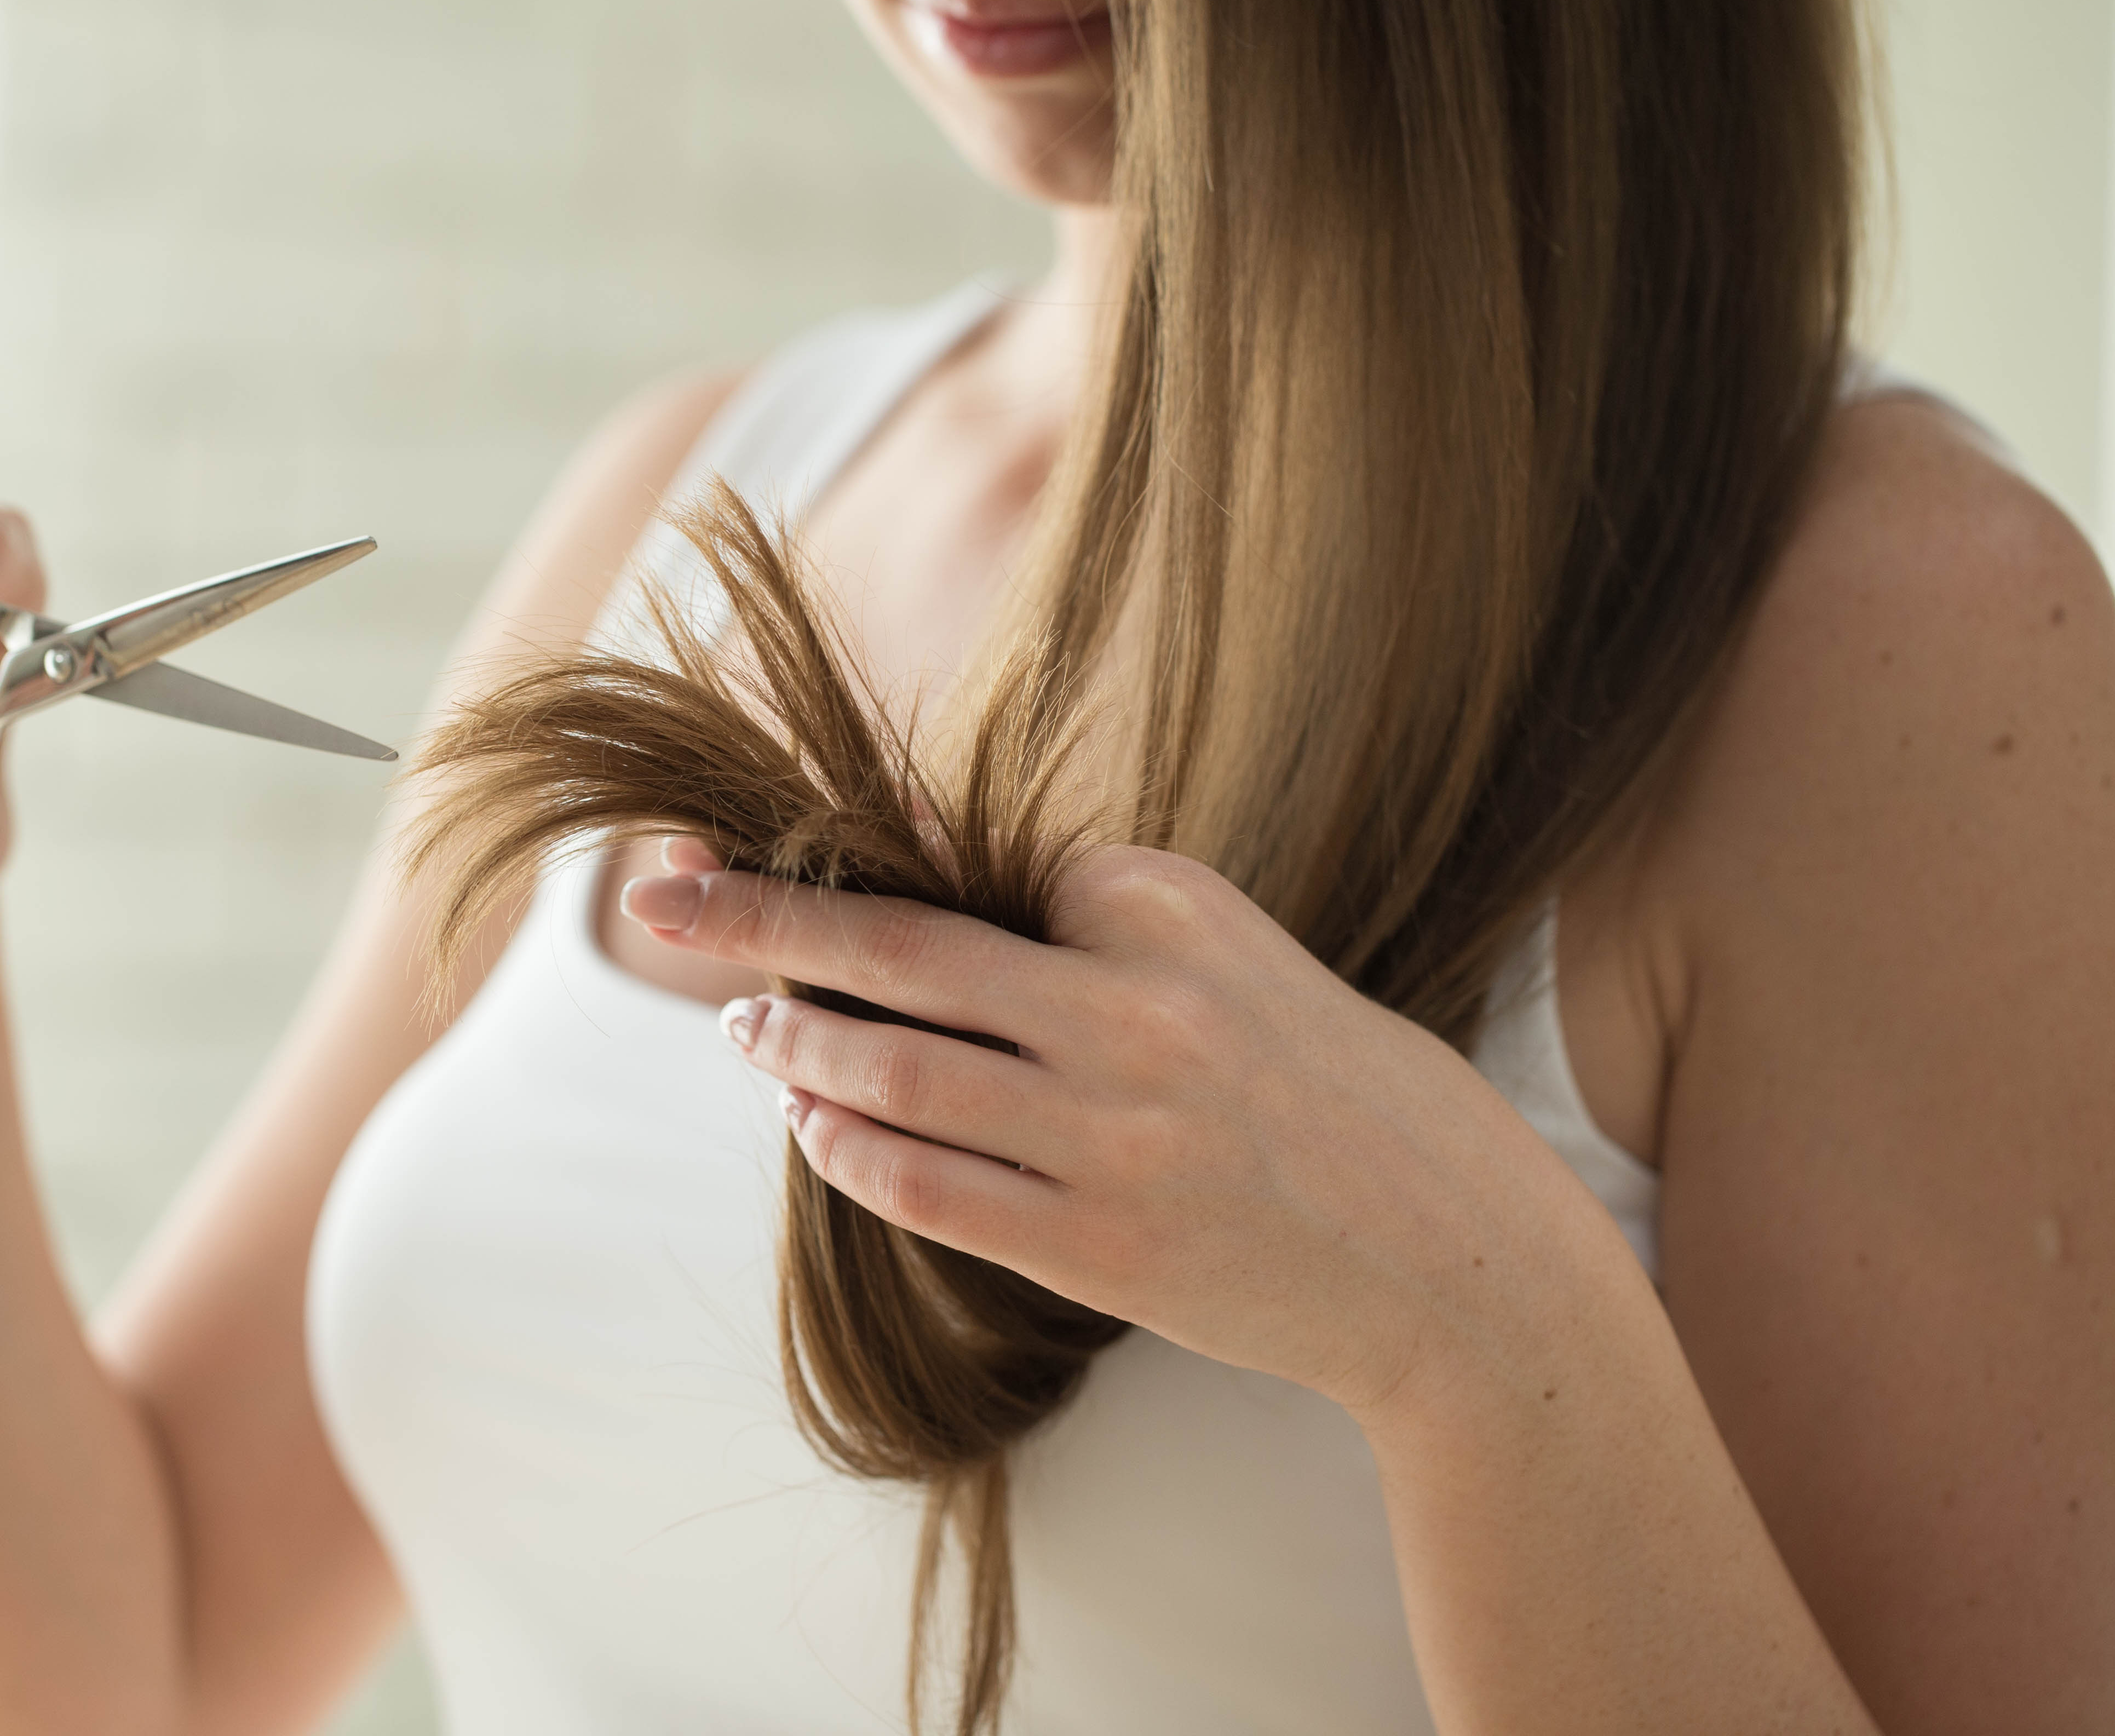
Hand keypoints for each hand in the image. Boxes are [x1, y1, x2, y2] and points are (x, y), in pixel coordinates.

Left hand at [620, 838, 1632, 1419]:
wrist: (1455, 1261)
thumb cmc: (1330, 1093)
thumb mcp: (1233, 958)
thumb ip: (1102, 918)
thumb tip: (934, 878)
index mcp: (1172, 911)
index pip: (981, 874)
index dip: (868, 871)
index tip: (776, 852)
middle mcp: (1136, 1010)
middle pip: (900, 947)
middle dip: (760, 915)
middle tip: (660, 893)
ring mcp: (1116, 1135)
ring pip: (896, 1072)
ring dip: (794, 1042)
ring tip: (738, 1023)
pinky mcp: (1101, 1247)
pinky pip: (930, 1190)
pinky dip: (847, 1150)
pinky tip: (805, 1122)